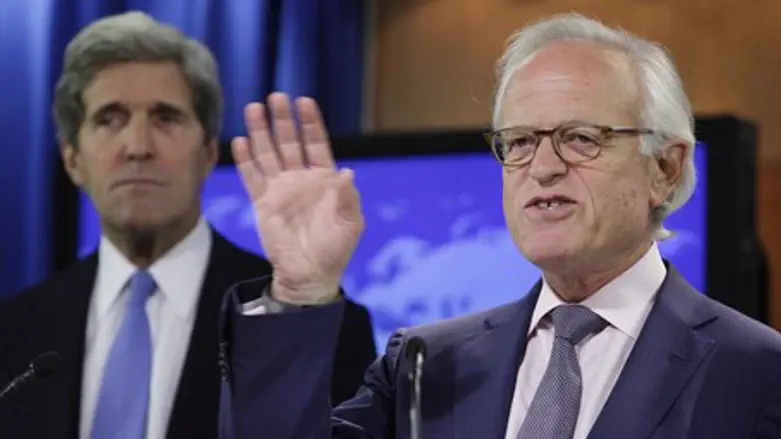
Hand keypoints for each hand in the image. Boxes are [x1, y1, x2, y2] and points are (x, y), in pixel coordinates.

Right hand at [232, 93, 363, 304]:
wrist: (310, 274)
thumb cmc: (335, 249)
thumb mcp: (350, 224)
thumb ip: (347, 199)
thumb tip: (347, 173)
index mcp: (324, 180)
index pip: (316, 144)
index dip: (310, 123)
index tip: (304, 101)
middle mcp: (301, 178)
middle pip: (290, 142)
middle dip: (283, 120)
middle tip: (276, 97)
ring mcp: (281, 189)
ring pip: (269, 154)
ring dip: (261, 132)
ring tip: (254, 108)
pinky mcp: (263, 203)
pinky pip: (252, 177)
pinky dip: (246, 160)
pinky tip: (239, 141)